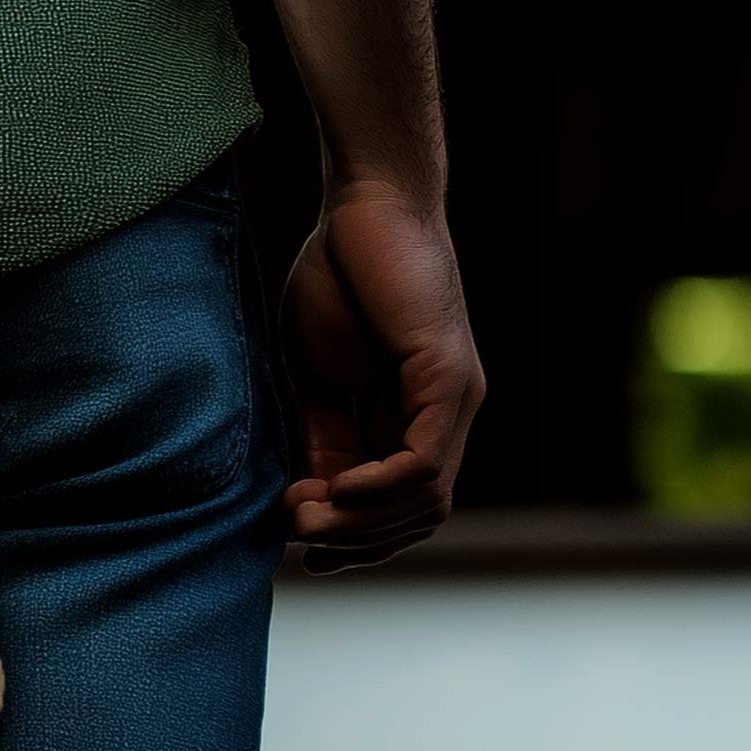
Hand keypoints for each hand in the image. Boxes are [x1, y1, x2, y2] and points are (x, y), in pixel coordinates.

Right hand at [278, 179, 484, 571]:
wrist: (366, 205)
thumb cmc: (337, 276)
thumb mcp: (315, 375)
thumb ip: (319, 434)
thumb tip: (310, 499)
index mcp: (414, 418)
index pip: (401, 507)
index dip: (355, 540)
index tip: (300, 545)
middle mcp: (446, 415)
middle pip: (416, 517)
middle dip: (354, 539)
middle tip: (296, 530)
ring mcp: (454, 399)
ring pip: (423, 501)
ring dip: (360, 523)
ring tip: (305, 514)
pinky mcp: (447, 377)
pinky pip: (422, 461)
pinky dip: (378, 488)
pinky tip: (333, 487)